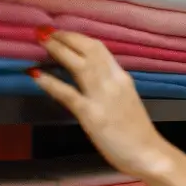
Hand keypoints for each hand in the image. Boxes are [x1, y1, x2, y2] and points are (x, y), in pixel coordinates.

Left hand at [30, 30, 174, 177]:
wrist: (149, 154)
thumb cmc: (136, 132)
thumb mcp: (125, 100)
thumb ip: (109, 87)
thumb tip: (90, 78)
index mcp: (121, 77)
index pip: (99, 48)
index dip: (78, 38)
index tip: (61, 33)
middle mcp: (113, 81)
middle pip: (88, 49)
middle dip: (65, 37)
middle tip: (44, 32)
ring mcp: (102, 97)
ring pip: (79, 65)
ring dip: (57, 50)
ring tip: (40, 41)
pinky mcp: (92, 114)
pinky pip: (69, 94)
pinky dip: (51, 82)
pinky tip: (36, 75)